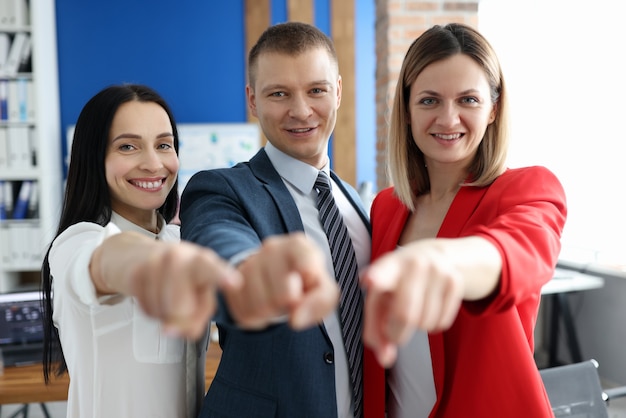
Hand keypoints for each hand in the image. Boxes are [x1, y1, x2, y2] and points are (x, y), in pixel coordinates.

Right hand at [128, 240, 241, 339]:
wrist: (140, 256)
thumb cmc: (180, 277)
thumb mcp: (199, 293)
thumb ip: (200, 314)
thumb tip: (182, 331)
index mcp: (203, 261)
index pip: (211, 268)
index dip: (222, 276)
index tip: (234, 283)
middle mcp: (180, 256)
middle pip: (181, 309)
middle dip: (182, 317)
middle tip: (183, 305)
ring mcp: (156, 262)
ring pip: (162, 311)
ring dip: (165, 314)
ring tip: (168, 297)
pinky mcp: (136, 273)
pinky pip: (147, 310)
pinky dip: (152, 311)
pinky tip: (155, 295)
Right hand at [223, 232, 339, 330]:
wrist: (274, 278)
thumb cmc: (304, 282)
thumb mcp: (323, 287)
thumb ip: (322, 299)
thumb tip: (295, 319)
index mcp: (297, 244)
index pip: (308, 267)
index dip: (309, 285)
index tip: (309, 281)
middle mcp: (271, 248)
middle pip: (284, 294)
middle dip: (291, 304)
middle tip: (292, 297)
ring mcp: (249, 264)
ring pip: (262, 306)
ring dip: (273, 312)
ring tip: (277, 301)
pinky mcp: (232, 283)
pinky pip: (246, 312)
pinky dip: (257, 317)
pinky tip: (262, 305)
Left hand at [360, 242, 463, 366]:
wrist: (434, 255)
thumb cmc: (398, 283)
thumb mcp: (381, 298)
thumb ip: (375, 330)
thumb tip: (385, 360)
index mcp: (388, 266)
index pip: (382, 273)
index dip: (377, 278)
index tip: (370, 281)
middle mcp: (413, 264)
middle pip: (405, 315)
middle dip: (396, 334)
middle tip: (393, 331)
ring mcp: (437, 271)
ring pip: (425, 324)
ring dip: (416, 327)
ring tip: (414, 307)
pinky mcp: (455, 282)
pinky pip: (442, 323)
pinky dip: (432, 325)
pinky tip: (429, 306)